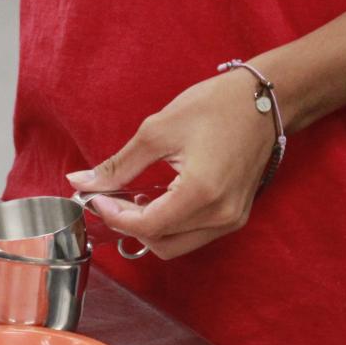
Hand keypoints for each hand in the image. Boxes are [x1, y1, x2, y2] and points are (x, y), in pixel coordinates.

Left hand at [65, 69, 275, 260]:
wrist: (264, 100)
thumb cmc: (215, 106)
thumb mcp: (158, 130)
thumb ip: (119, 164)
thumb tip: (80, 181)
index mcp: (201, 193)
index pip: (147, 227)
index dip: (114, 216)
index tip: (94, 197)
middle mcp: (221, 215)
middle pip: (162, 244)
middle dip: (130, 226)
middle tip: (110, 198)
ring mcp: (232, 219)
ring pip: (179, 244)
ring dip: (151, 228)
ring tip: (133, 197)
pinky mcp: (237, 215)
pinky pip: (196, 234)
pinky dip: (172, 224)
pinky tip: (159, 198)